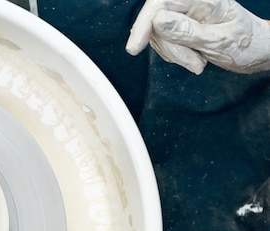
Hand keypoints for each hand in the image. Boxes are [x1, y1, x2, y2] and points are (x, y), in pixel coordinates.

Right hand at [126, 0, 269, 73]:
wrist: (256, 51)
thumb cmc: (246, 44)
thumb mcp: (218, 40)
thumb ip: (187, 31)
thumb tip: (158, 21)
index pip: (160, 3)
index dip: (144, 24)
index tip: (135, 48)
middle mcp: (191, 1)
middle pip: (156, 21)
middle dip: (169, 48)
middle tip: (193, 63)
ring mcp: (185, 13)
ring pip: (157, 34)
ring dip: (174, 55)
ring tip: (197, 62)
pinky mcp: (180, 26)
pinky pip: (163, 41)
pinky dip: (175, 55)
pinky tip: (193, 58)